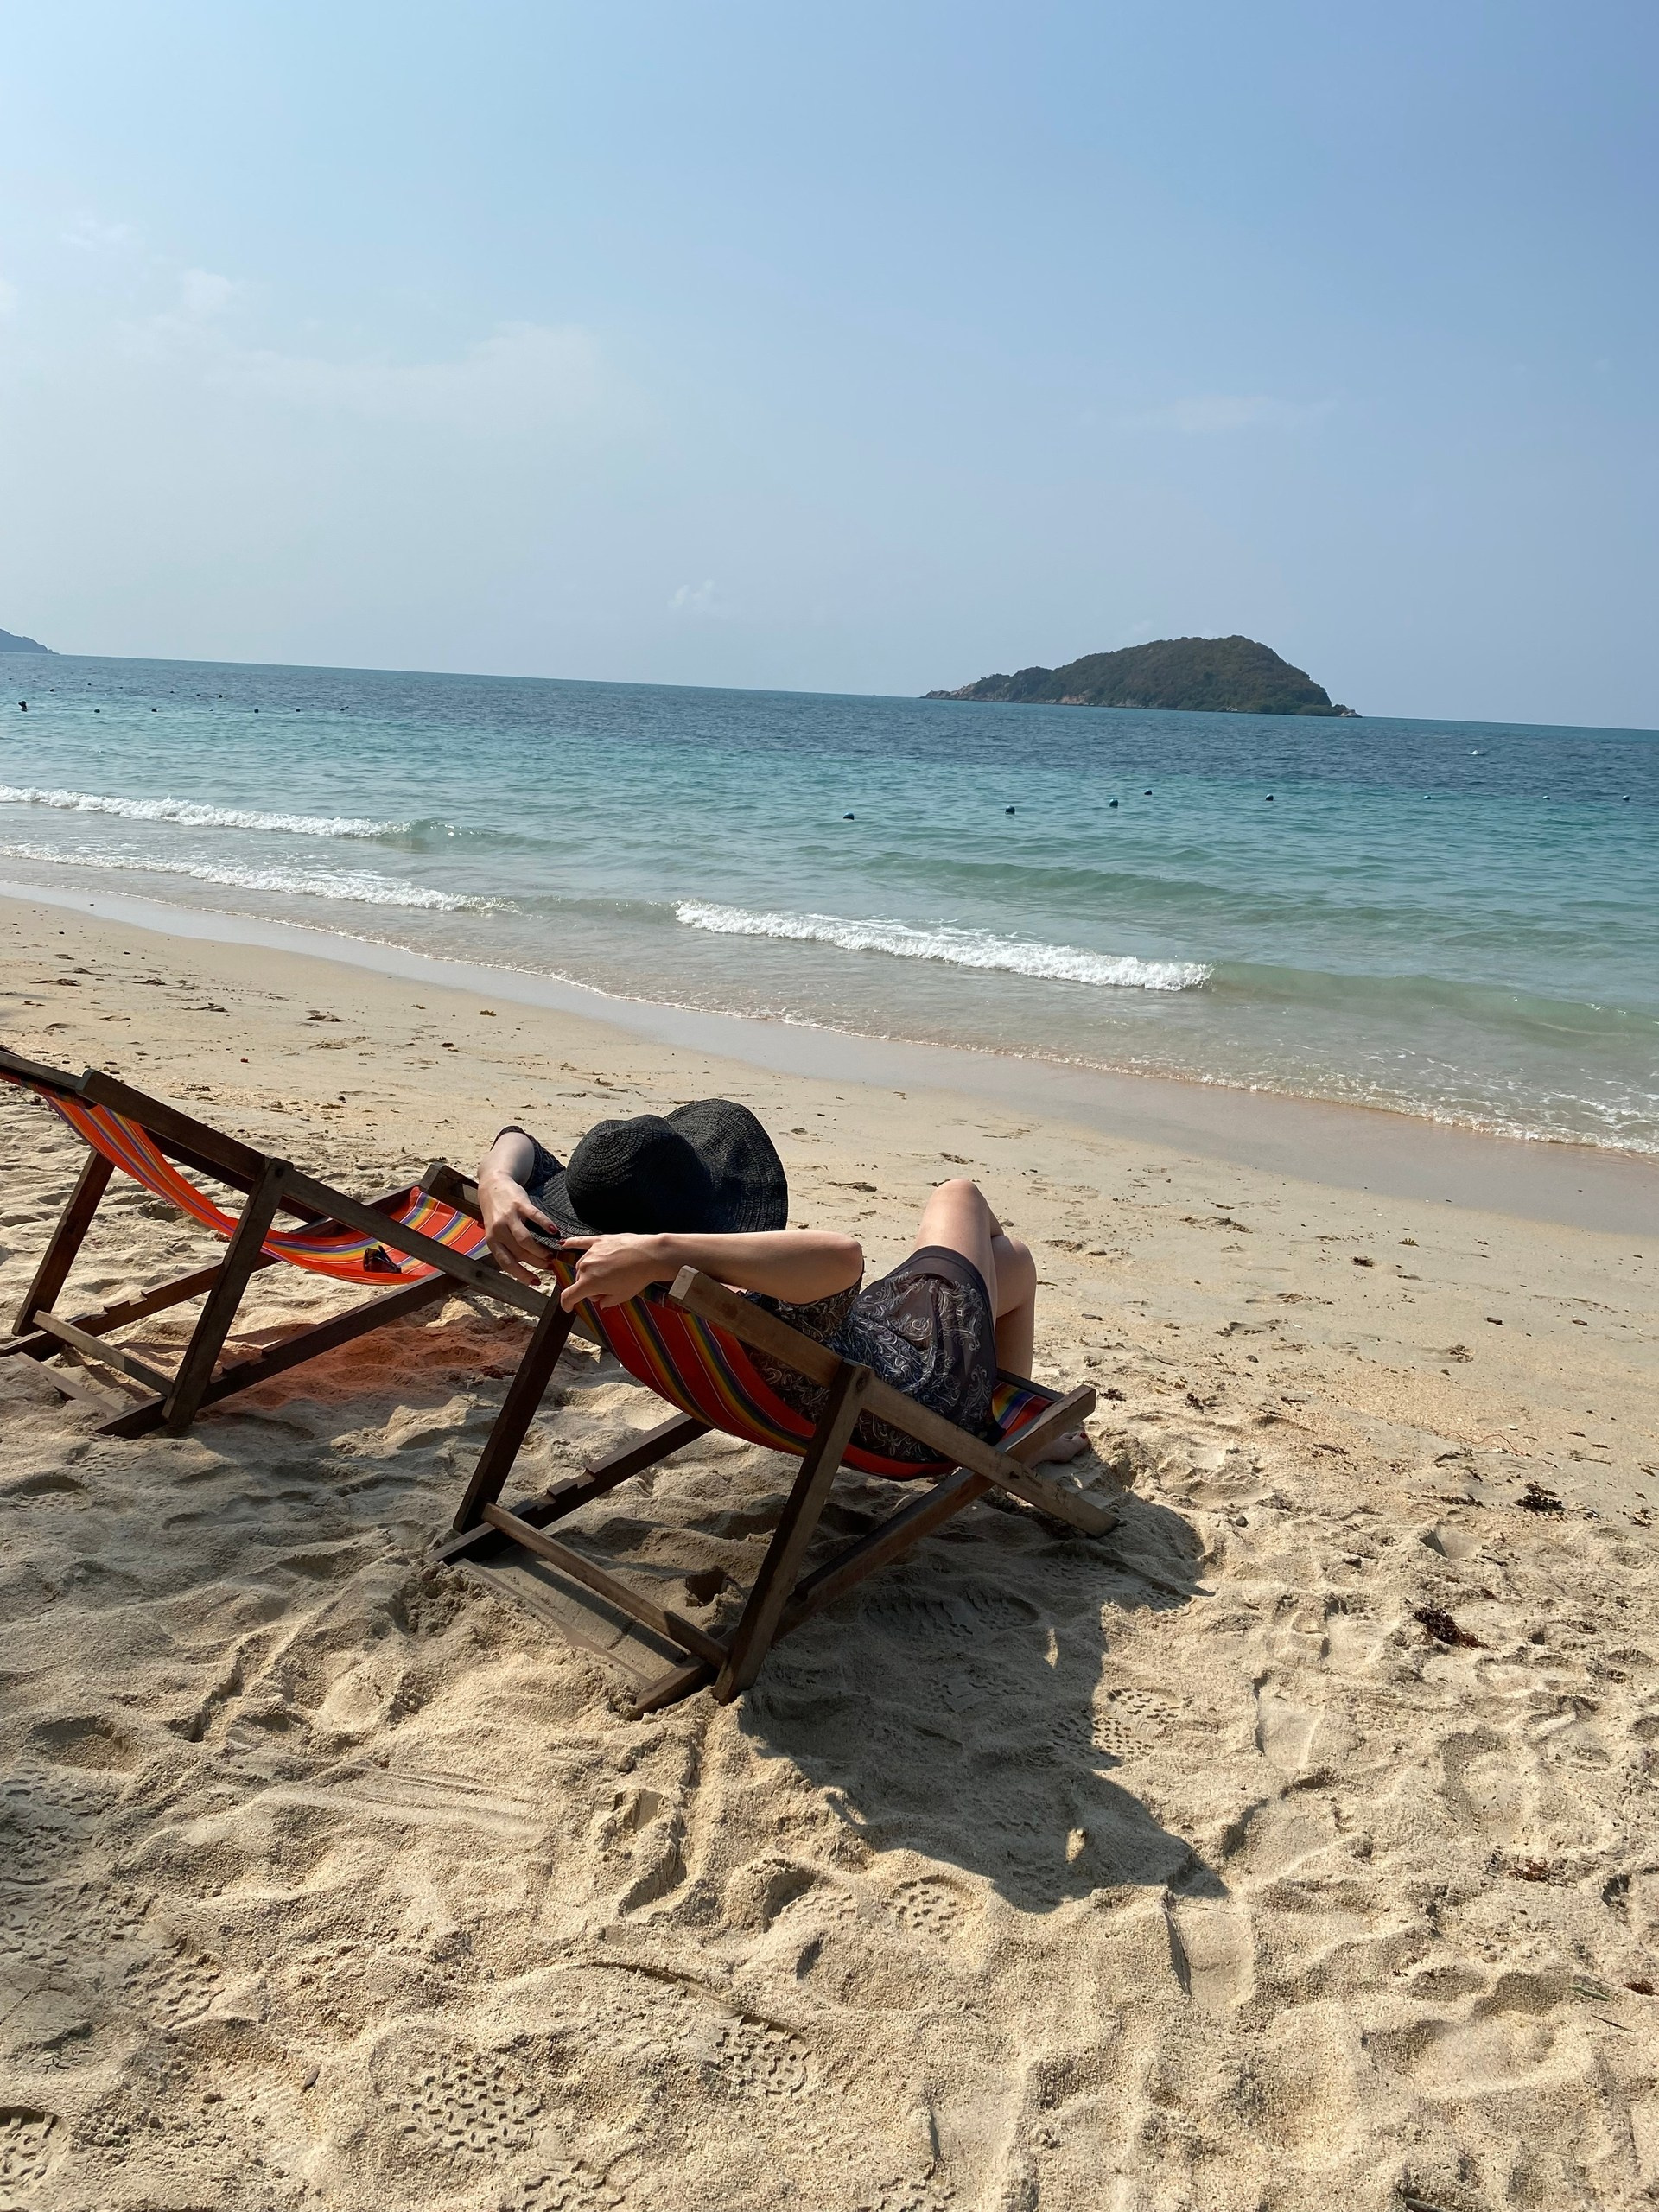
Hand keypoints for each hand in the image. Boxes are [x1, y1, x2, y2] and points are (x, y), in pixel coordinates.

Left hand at [477, 1171, 563, 1287]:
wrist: (492, 1185)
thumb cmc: (497, 1213)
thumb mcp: (496, 1232)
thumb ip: (508, 1246)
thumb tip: (528, 1264)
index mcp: (492, 1241)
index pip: (507, 1263)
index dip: (522, 1275)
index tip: (536, 1282)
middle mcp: (498, 1231)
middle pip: (520, 1253)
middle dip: (537, 1263)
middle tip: (550, 1265)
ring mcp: (508, 1217)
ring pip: (525, 1240)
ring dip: (540, 1250)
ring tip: (553, 1253)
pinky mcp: (519, 1203)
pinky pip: (534, 1216)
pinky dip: (546, 1225)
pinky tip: (554, 1231)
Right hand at [558, 1233, 671, 1310]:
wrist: (650, 1255)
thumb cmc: (637, 1276)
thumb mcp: (622, 1296)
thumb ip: (607, 1301)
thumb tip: (602, 1302)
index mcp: (589, 1283)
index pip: (569, 1296)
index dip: (567, 1304)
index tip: (568, 1307)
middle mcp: (586, 1267)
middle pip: (580, 1280)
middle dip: (589, 1288)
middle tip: (605, 1291)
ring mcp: (592, 1252)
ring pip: (583, 1265)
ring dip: (589, 1272)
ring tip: (606, 1275)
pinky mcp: (599, 1240)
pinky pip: (581, 1242)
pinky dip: (572, 1243)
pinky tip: (564, 1244)